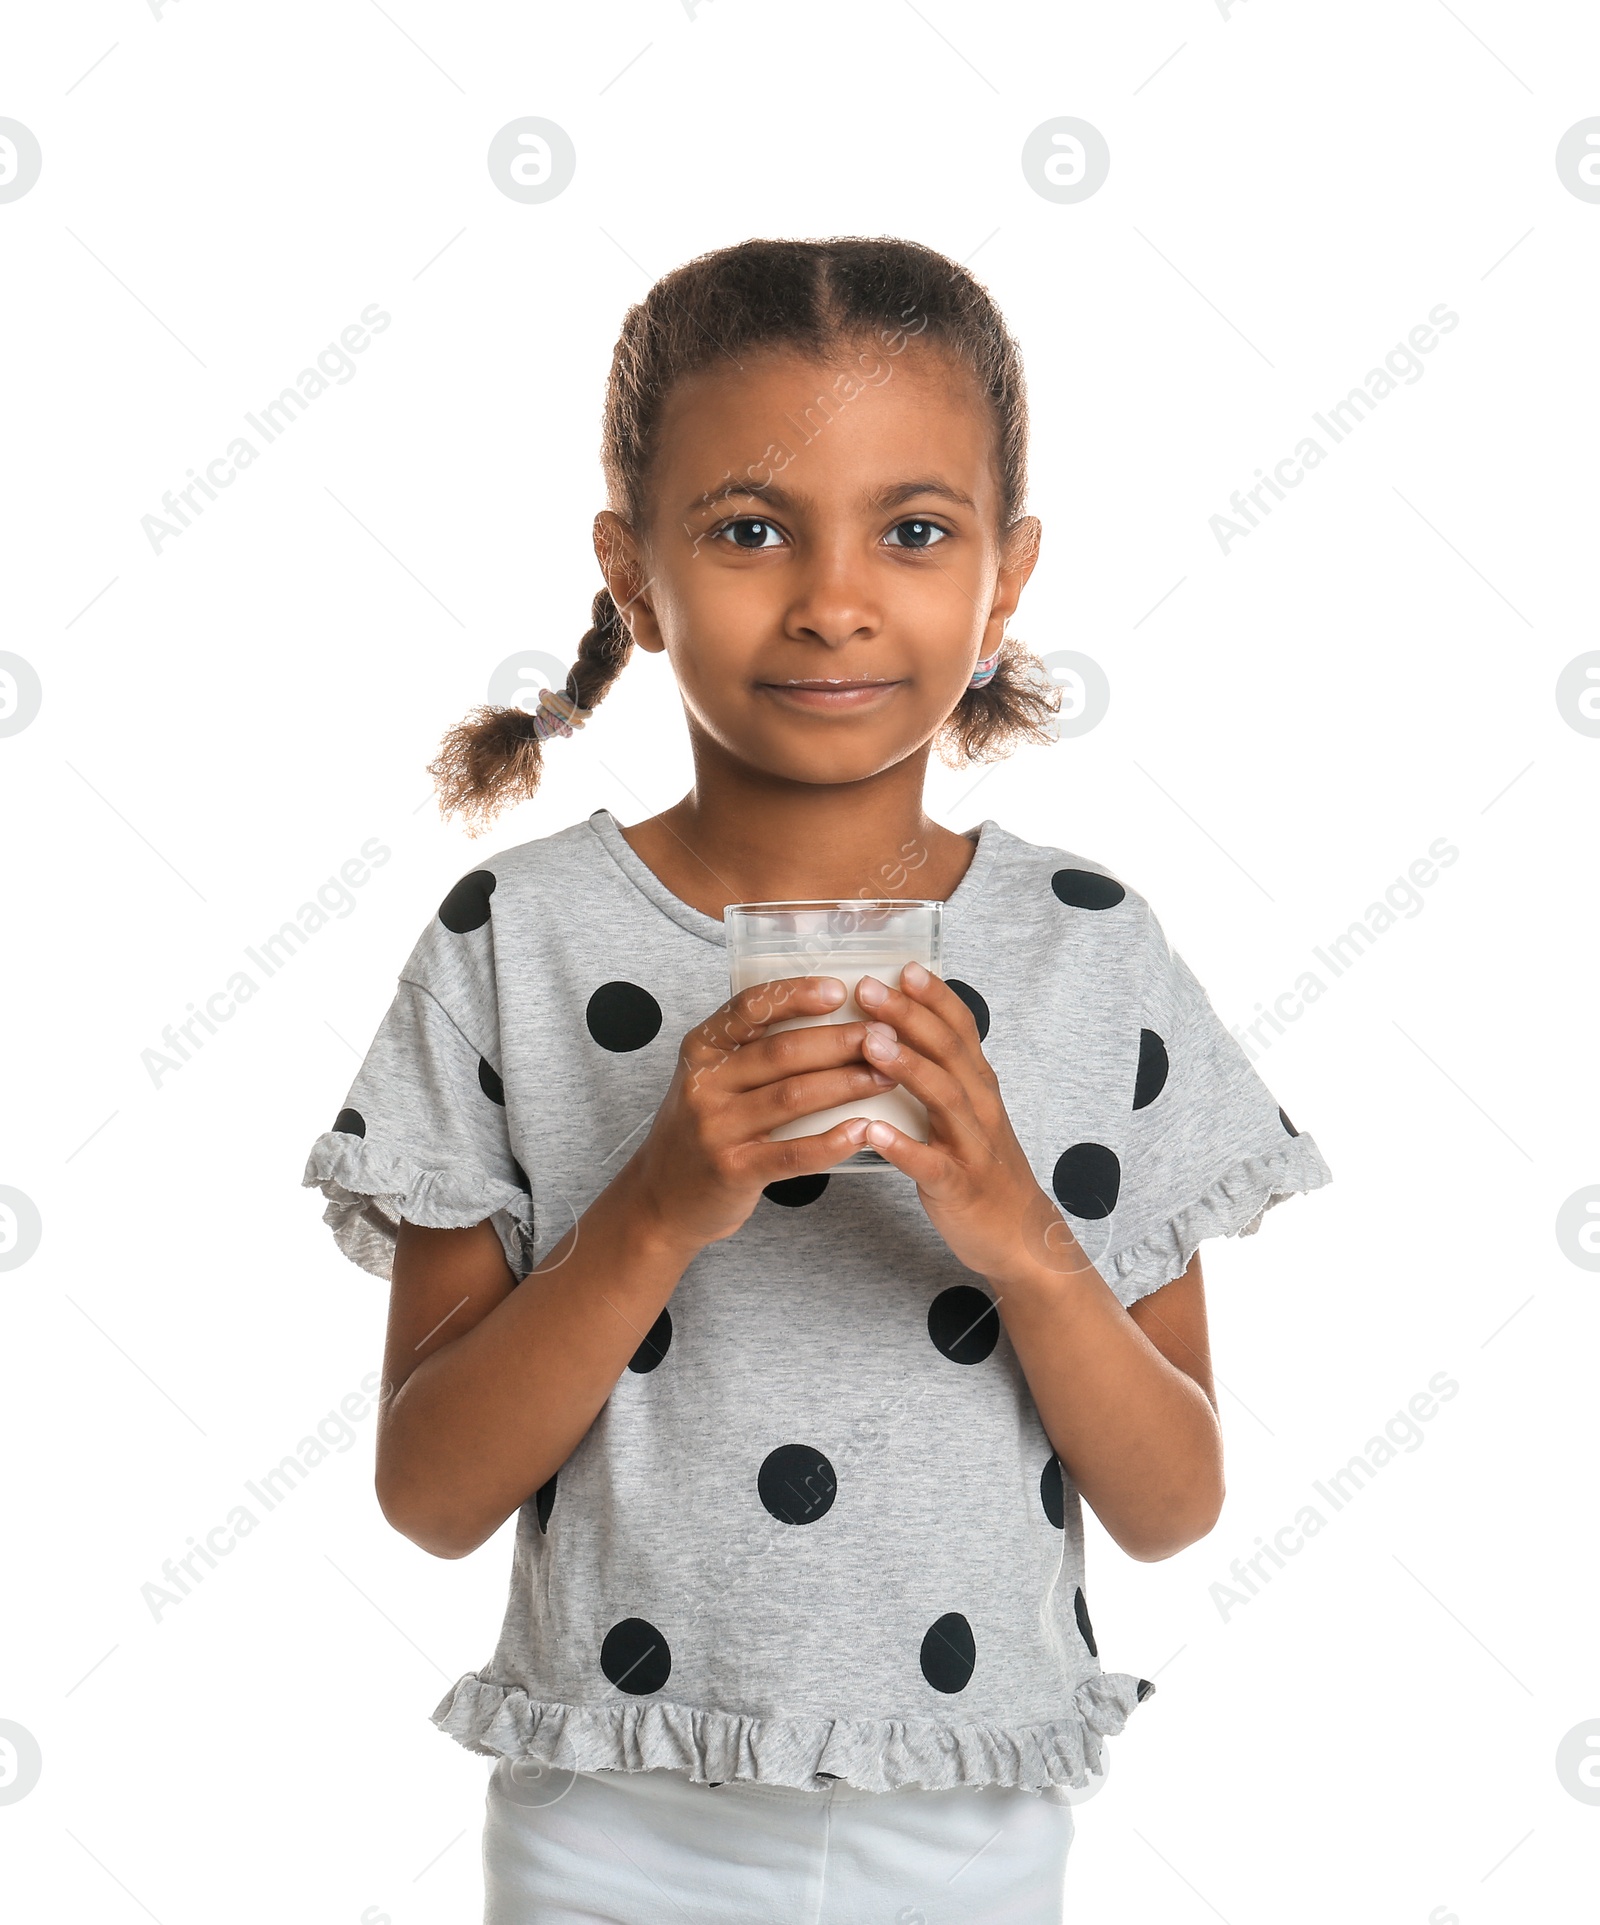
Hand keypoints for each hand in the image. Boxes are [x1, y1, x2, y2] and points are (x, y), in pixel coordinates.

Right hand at [624, 976, 894, 1251]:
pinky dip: (832, 1141)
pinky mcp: (733, 1170)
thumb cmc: (701, 1130)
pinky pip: (792, 1153)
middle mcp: (705, 1084)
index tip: (839, 990)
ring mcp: (717, 1128)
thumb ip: (751, 1050)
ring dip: (847, 1084)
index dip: (797, 996)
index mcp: (702, 1049)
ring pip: (794, 1096)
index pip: (750, 1008)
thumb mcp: (710, 1079)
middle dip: (841, 1041)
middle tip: (885, 1037)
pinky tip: (864, 1130)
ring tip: (885, 1076)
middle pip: (783, 1052)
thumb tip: (829, 1017)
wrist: (660, 1199)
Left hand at [853, 963, 1092, 1285]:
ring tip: (870, 1043)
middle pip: (949, 1052)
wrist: (1019, 1237)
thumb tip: (895, 1029)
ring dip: (908, 1067)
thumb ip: (940, 1073)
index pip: (962, 1029)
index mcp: (979, 1086)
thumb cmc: (980, 1168)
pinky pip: (931, 1164)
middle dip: (910, 1017)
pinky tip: (872, 1132)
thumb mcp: (967, 1113)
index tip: (904, 966)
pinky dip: (903, 1147)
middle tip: (869, 989)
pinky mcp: (959, 1186)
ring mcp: (972, 1146)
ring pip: (943, 1098)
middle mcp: (981, 1107)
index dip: (935, 996)